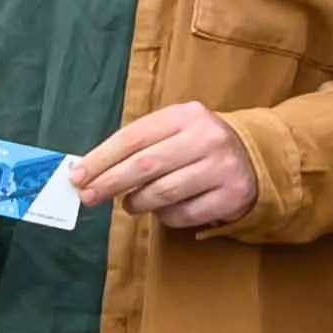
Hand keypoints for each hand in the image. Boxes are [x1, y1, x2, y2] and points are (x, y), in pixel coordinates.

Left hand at [78, 102, 260, 233]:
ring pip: (164, 193)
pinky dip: (165, 217)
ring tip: (129, 204)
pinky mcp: (231, 196)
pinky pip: (184, 214)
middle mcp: (206, 138)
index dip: (101, 159)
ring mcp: (222, 167)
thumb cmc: (197, 145)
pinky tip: (162, 210)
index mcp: (184, 115)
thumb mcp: (172, 131)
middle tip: (88, 196)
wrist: (255, 156)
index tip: (77, 176)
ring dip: (137, 202)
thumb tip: (90, 171)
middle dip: (110, 183)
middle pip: (145, 165)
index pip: (132, 138)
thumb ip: (137, 146)